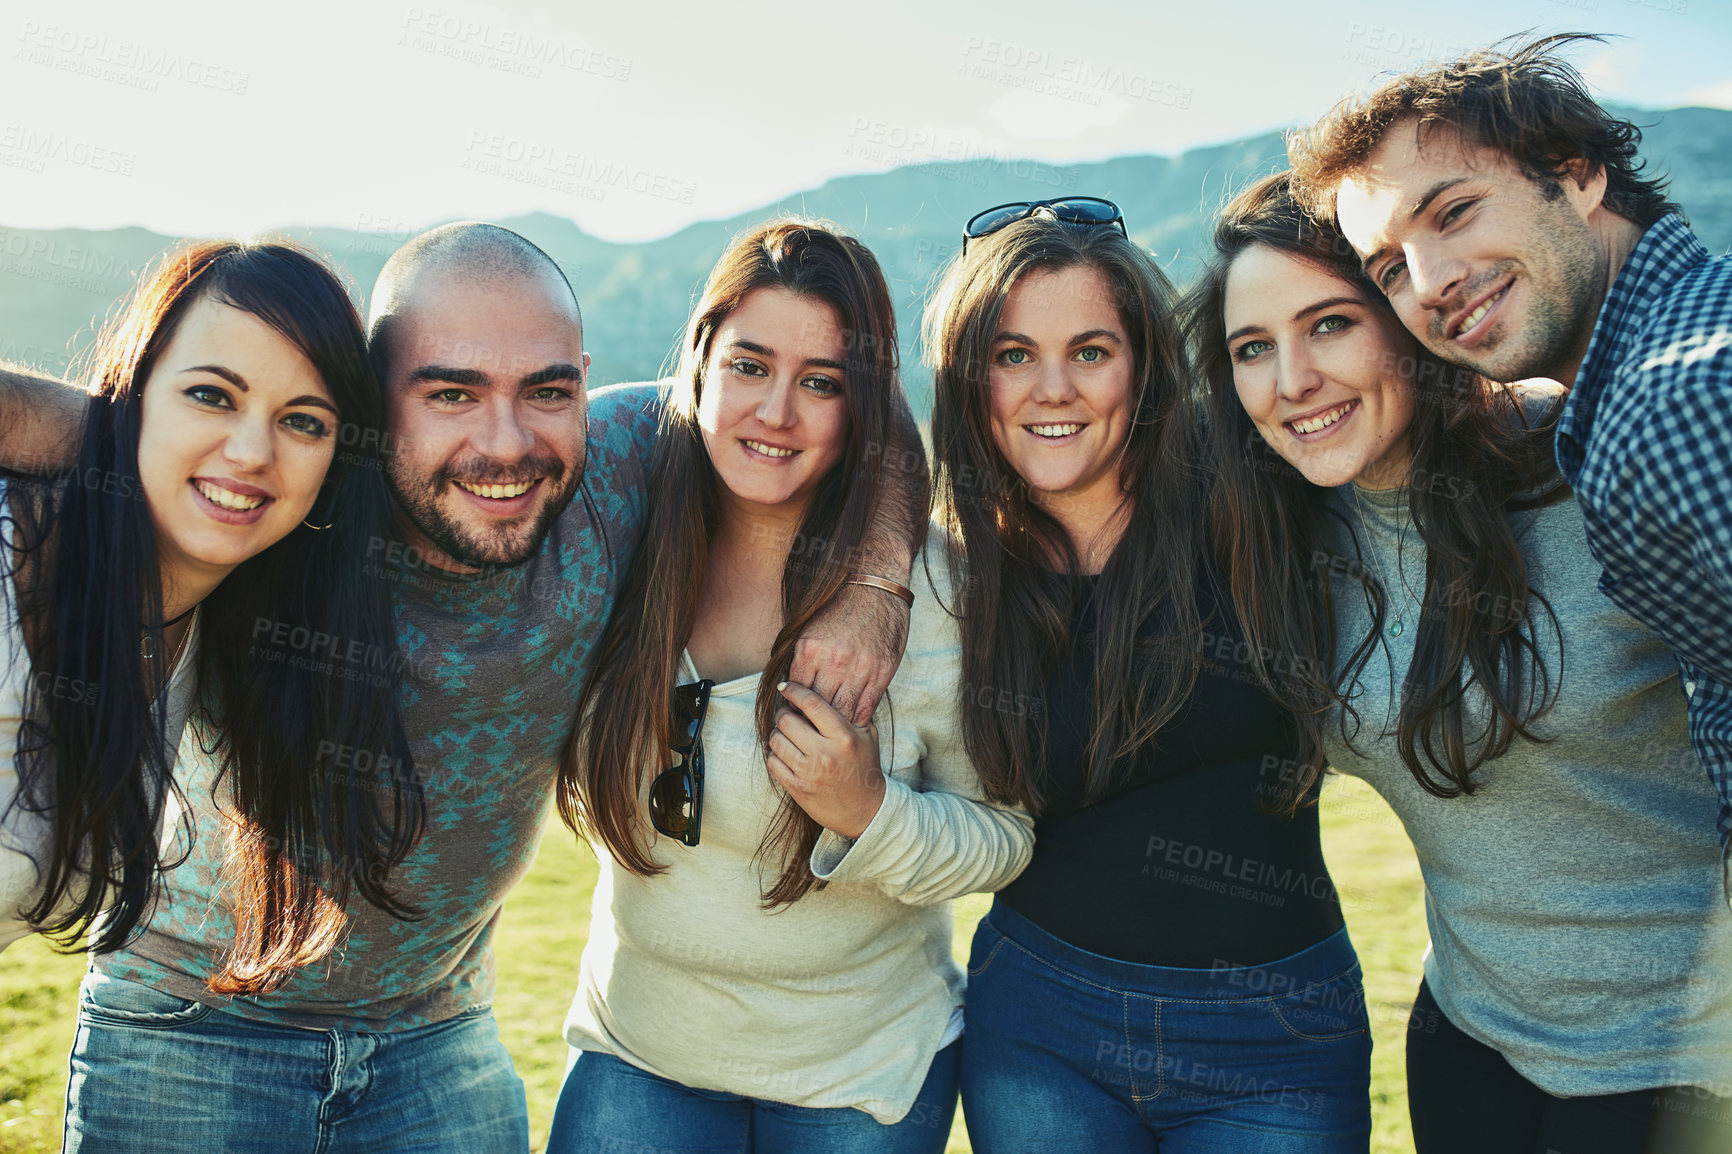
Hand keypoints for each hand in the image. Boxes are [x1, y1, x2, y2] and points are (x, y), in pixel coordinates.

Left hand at [765, 681, 884, 839]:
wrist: (866, 810)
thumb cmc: (866, 768)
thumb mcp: (867, 736)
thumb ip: (850, 712)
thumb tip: (824, 689)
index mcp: (844, 737)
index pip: (812, 704)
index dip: (794, 690)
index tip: (786, 686)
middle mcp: (825, 753)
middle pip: (786, 720)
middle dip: (783, 714)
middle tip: (788, 716)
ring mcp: (809, 772)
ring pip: (775, 740)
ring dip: (778, 735)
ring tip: (787, 737)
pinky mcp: (797, 789)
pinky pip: (772, 763)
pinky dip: (775, 756)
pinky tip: (786, 755)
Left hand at [790, 582, 909, 724]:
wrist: (876, 586)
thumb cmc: (841, 607)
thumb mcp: (811, 629)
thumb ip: (802, 659)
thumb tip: (791, 689)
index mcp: (810, 649)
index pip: (796, 693)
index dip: (795, 708)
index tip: (796, 716)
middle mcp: (833, 660)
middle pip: (817, 706)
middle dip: (813, 721)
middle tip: (811, 732)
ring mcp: (860, 667)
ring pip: (842, 712)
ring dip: (836, 724)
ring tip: (830, 732)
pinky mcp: (882, 672)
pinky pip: (867, 707)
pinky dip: (857, 718)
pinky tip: (852, 722)